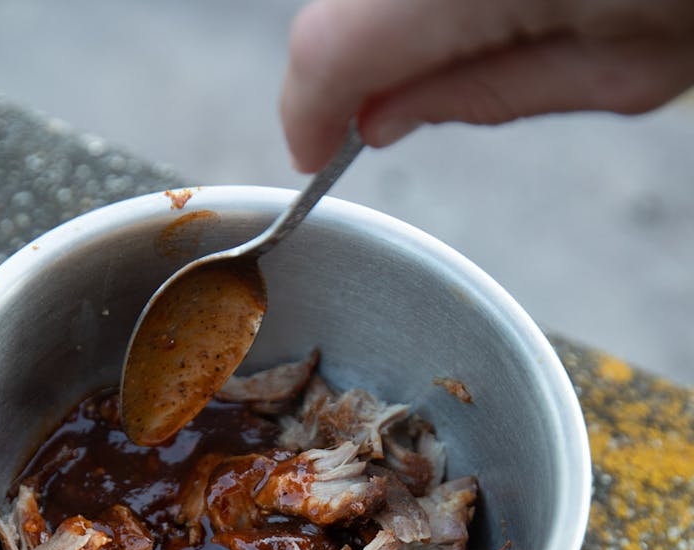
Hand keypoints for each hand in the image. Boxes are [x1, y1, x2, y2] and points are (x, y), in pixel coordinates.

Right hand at [281, 0, 693, 168]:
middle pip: (343, 7)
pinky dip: (427, 1)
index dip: (307, 112)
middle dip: (355, 63)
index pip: (329, 47)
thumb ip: (482, 95)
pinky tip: (493, 6)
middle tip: (394, 111)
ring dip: (396, 22)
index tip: (316, 155)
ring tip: (482, 35)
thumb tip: (380, 120)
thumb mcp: (621, 69)